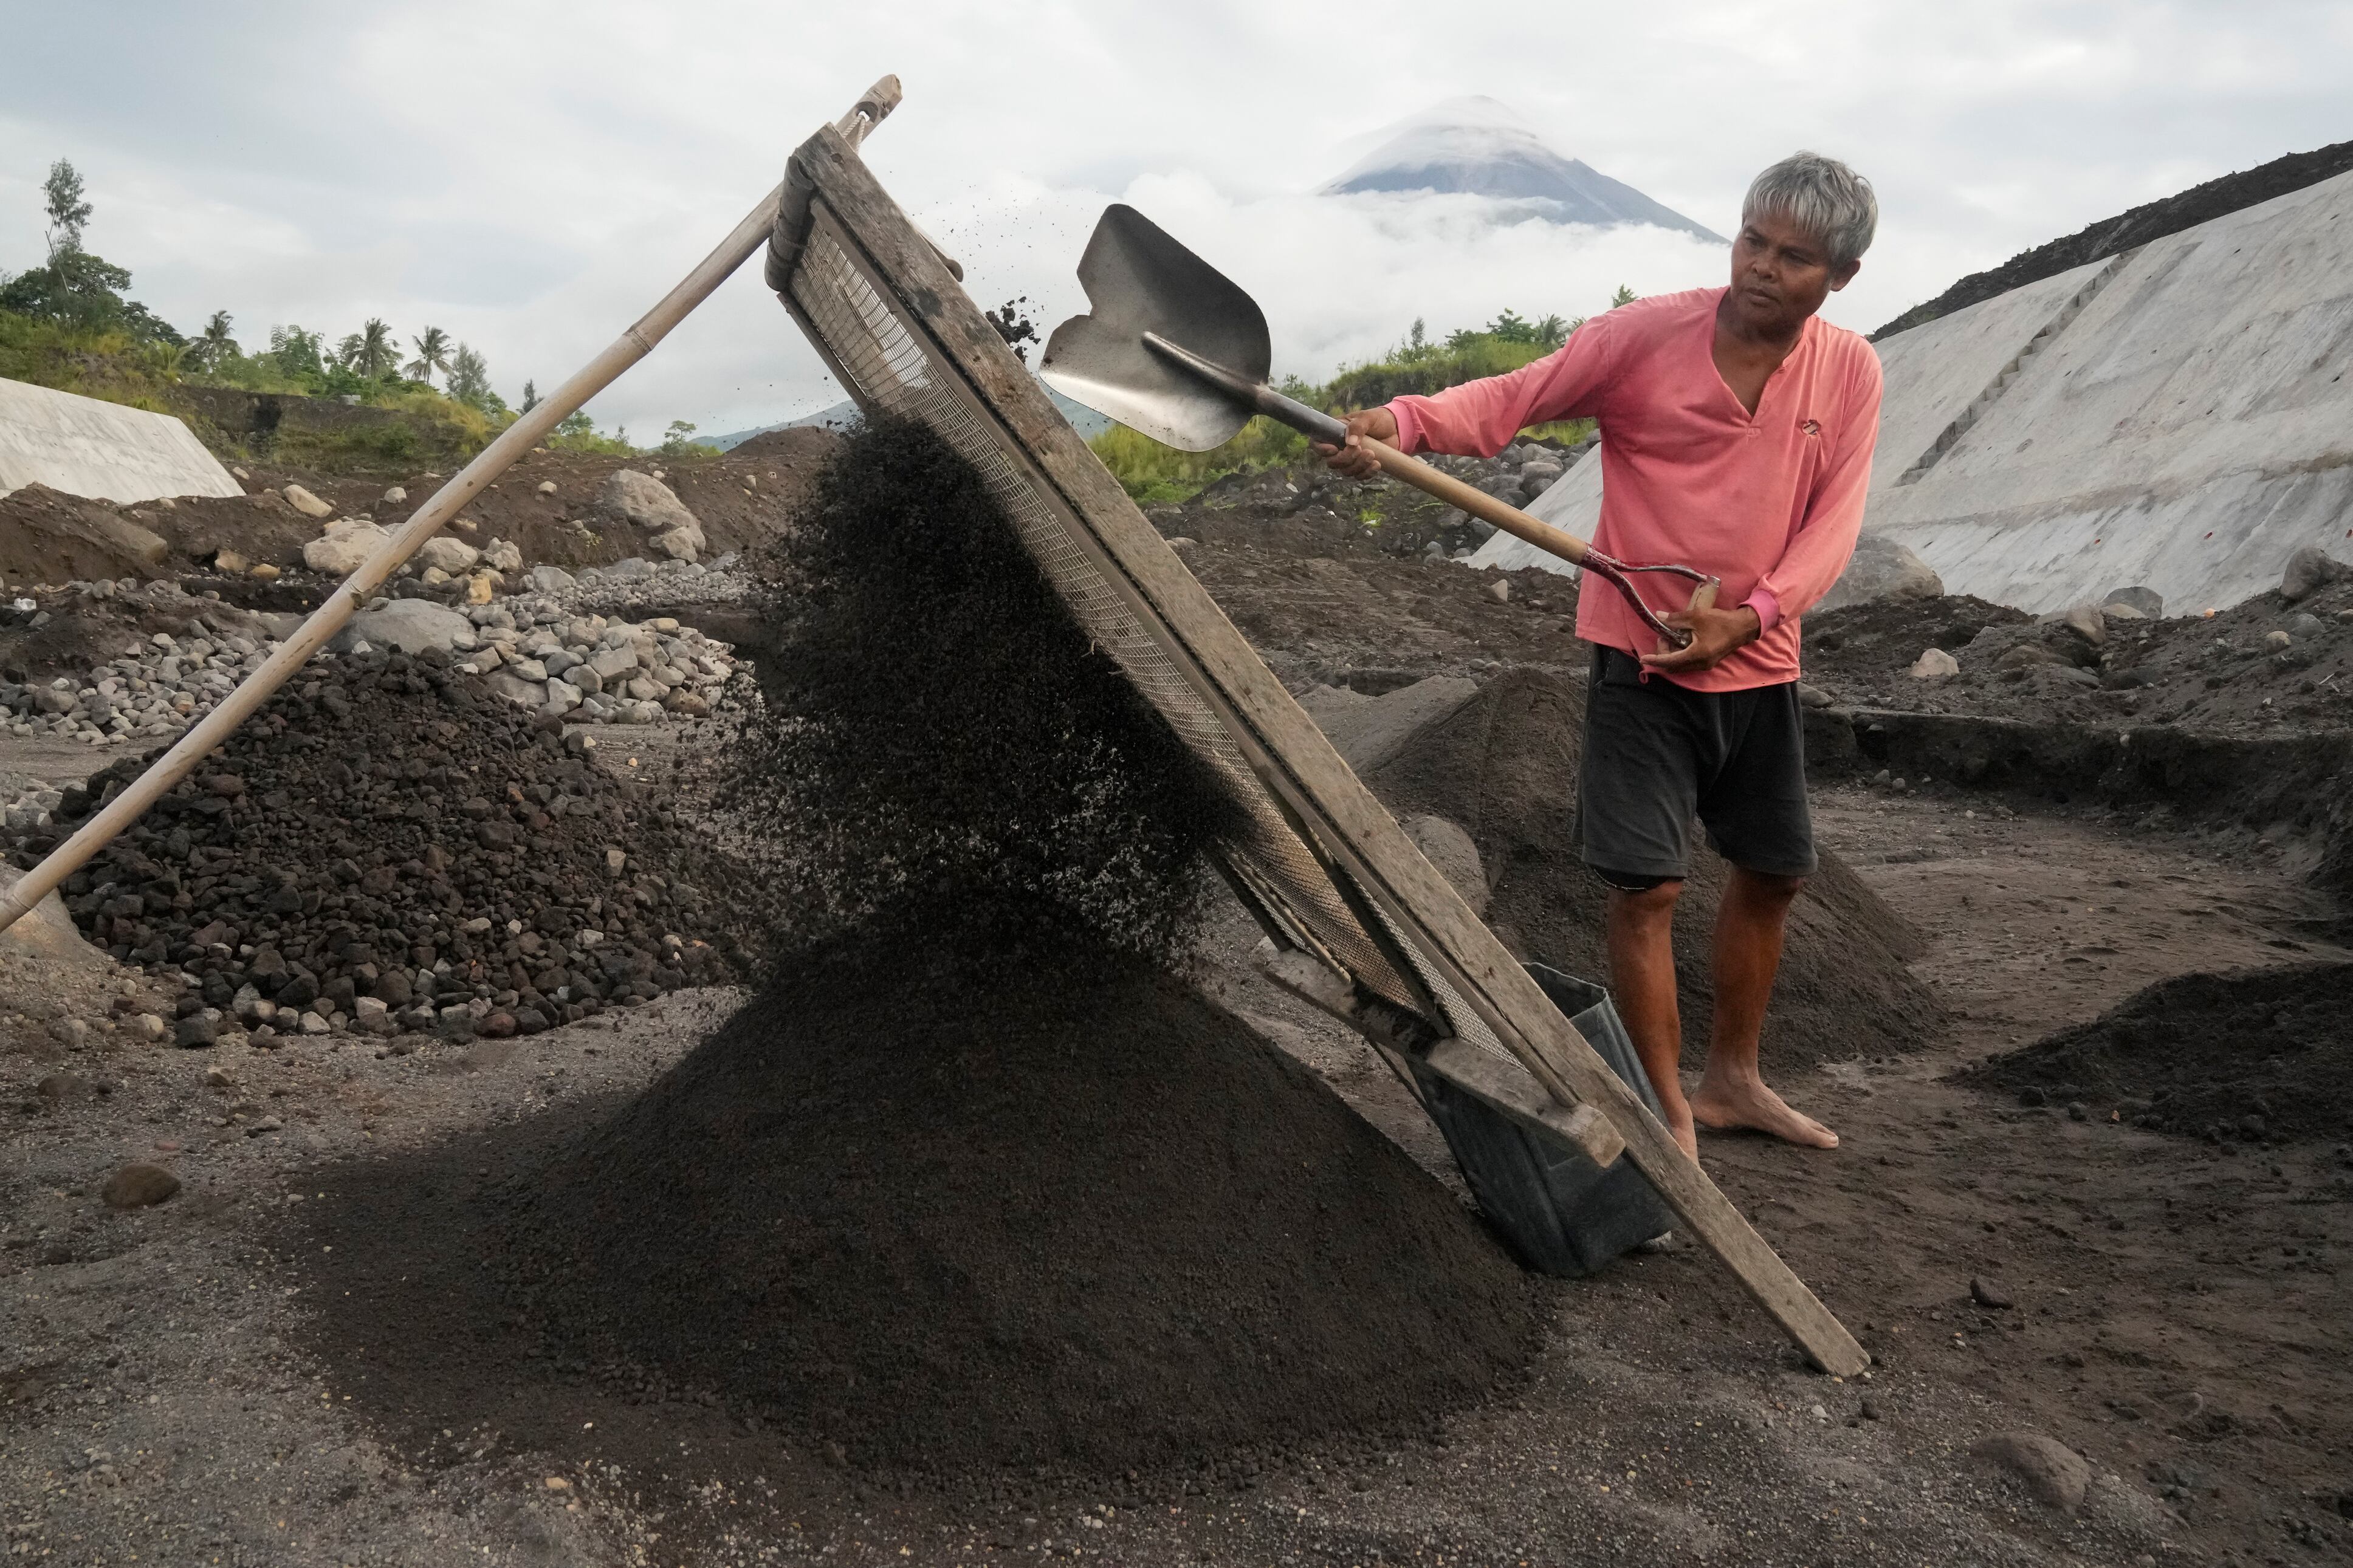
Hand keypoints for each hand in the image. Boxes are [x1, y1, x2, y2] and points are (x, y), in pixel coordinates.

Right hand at [1312, 407, 1396, 477]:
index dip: (1321, 449)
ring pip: (1345, 471)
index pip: (1317, 443)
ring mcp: (1351, 459)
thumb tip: (1350, 442)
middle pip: (1331, 462)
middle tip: (1360, 449)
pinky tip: (1377, 464)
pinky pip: (1359, 477)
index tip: (1334, 449)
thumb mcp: (1367, 417)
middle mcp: (1340, 447)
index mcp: (1335, 432)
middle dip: (1345, 459)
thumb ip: (1357, 426)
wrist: (1397, 428)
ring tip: (1372, 454)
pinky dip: (1367, 473)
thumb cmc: (1378, 419)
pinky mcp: (1362, 467)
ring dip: (1358, 466)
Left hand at [1638, 602, 1760, 674]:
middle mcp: (1700, 664)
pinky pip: (1688, 663)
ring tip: (1669, 638)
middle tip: (1662, 637)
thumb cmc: (1721, 621)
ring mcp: (1705, 665)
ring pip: (1681, 666)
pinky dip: (1680, 655)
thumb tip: (1659, 617)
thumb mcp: (1697, 616)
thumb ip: (1676, 619)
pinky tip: (1679, 642)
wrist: (1743, 627)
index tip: (1643, 658)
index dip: (1655, 659)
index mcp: (1696, 654)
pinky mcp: (1708, 662)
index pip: (1670, 661)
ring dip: (1671, 655)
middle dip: (1663, 655)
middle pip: (1673, 666)